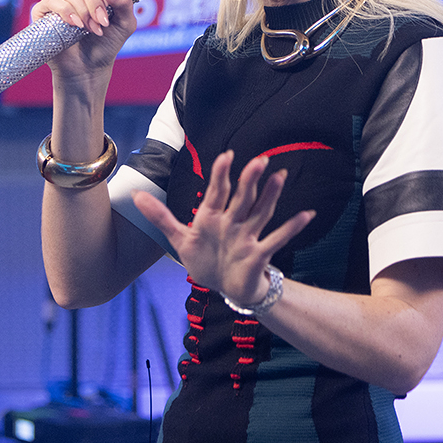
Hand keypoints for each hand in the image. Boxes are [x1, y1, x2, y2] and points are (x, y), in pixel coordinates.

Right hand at [33, 0, 137, 84]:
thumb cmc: (107, 44)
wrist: (90, 68)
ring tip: (90, 28)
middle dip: (94, 0)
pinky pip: (51, 1)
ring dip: (82, 9)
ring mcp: (58, 0)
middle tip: (102, 21)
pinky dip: (66, 11)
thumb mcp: (126, 23)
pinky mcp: (43, 12)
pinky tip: (75, 25)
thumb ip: (124, 1)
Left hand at [131, 150, 314, 304]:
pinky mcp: (258, 254)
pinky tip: (307, 215)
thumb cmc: (205, 260)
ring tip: (281, 176)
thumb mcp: (180, 239)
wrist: (225, 287)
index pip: (218, 191)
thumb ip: (160, 217)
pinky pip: (277, 238)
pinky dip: (292, 227)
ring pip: (261, 212)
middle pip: (243, 197)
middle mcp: (233, 222)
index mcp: (213, 216)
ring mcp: (248, 236)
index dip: (221, 174)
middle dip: (250, 180)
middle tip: (260, 159)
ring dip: (271, 195)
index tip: (227, 155)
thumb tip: (135, 195)